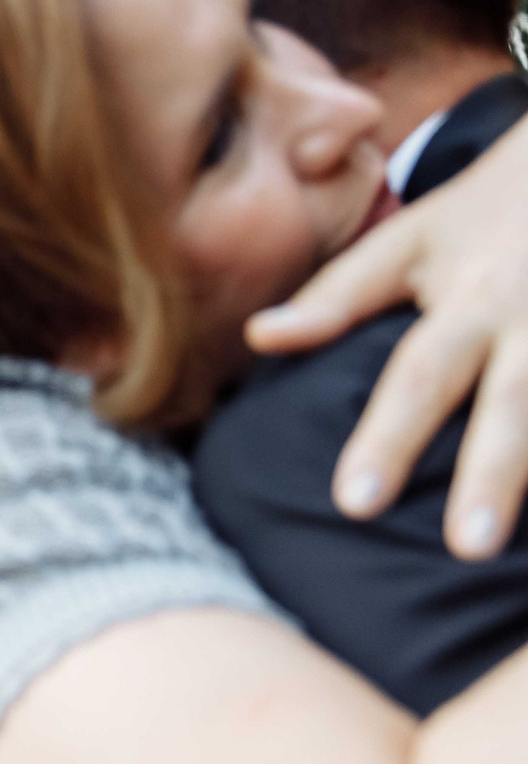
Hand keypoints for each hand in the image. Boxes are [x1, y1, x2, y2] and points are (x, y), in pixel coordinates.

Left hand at [246, 116, 527, 558]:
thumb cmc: (484, 214)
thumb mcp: (409, 239)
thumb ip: (339, 295)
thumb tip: (260, 337)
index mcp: (470, 297)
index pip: (419, 374)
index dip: (388, 436)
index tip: (355, 504)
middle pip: (514, 399)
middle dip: (491, 474)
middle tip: (462, 548)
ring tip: (506, 547)